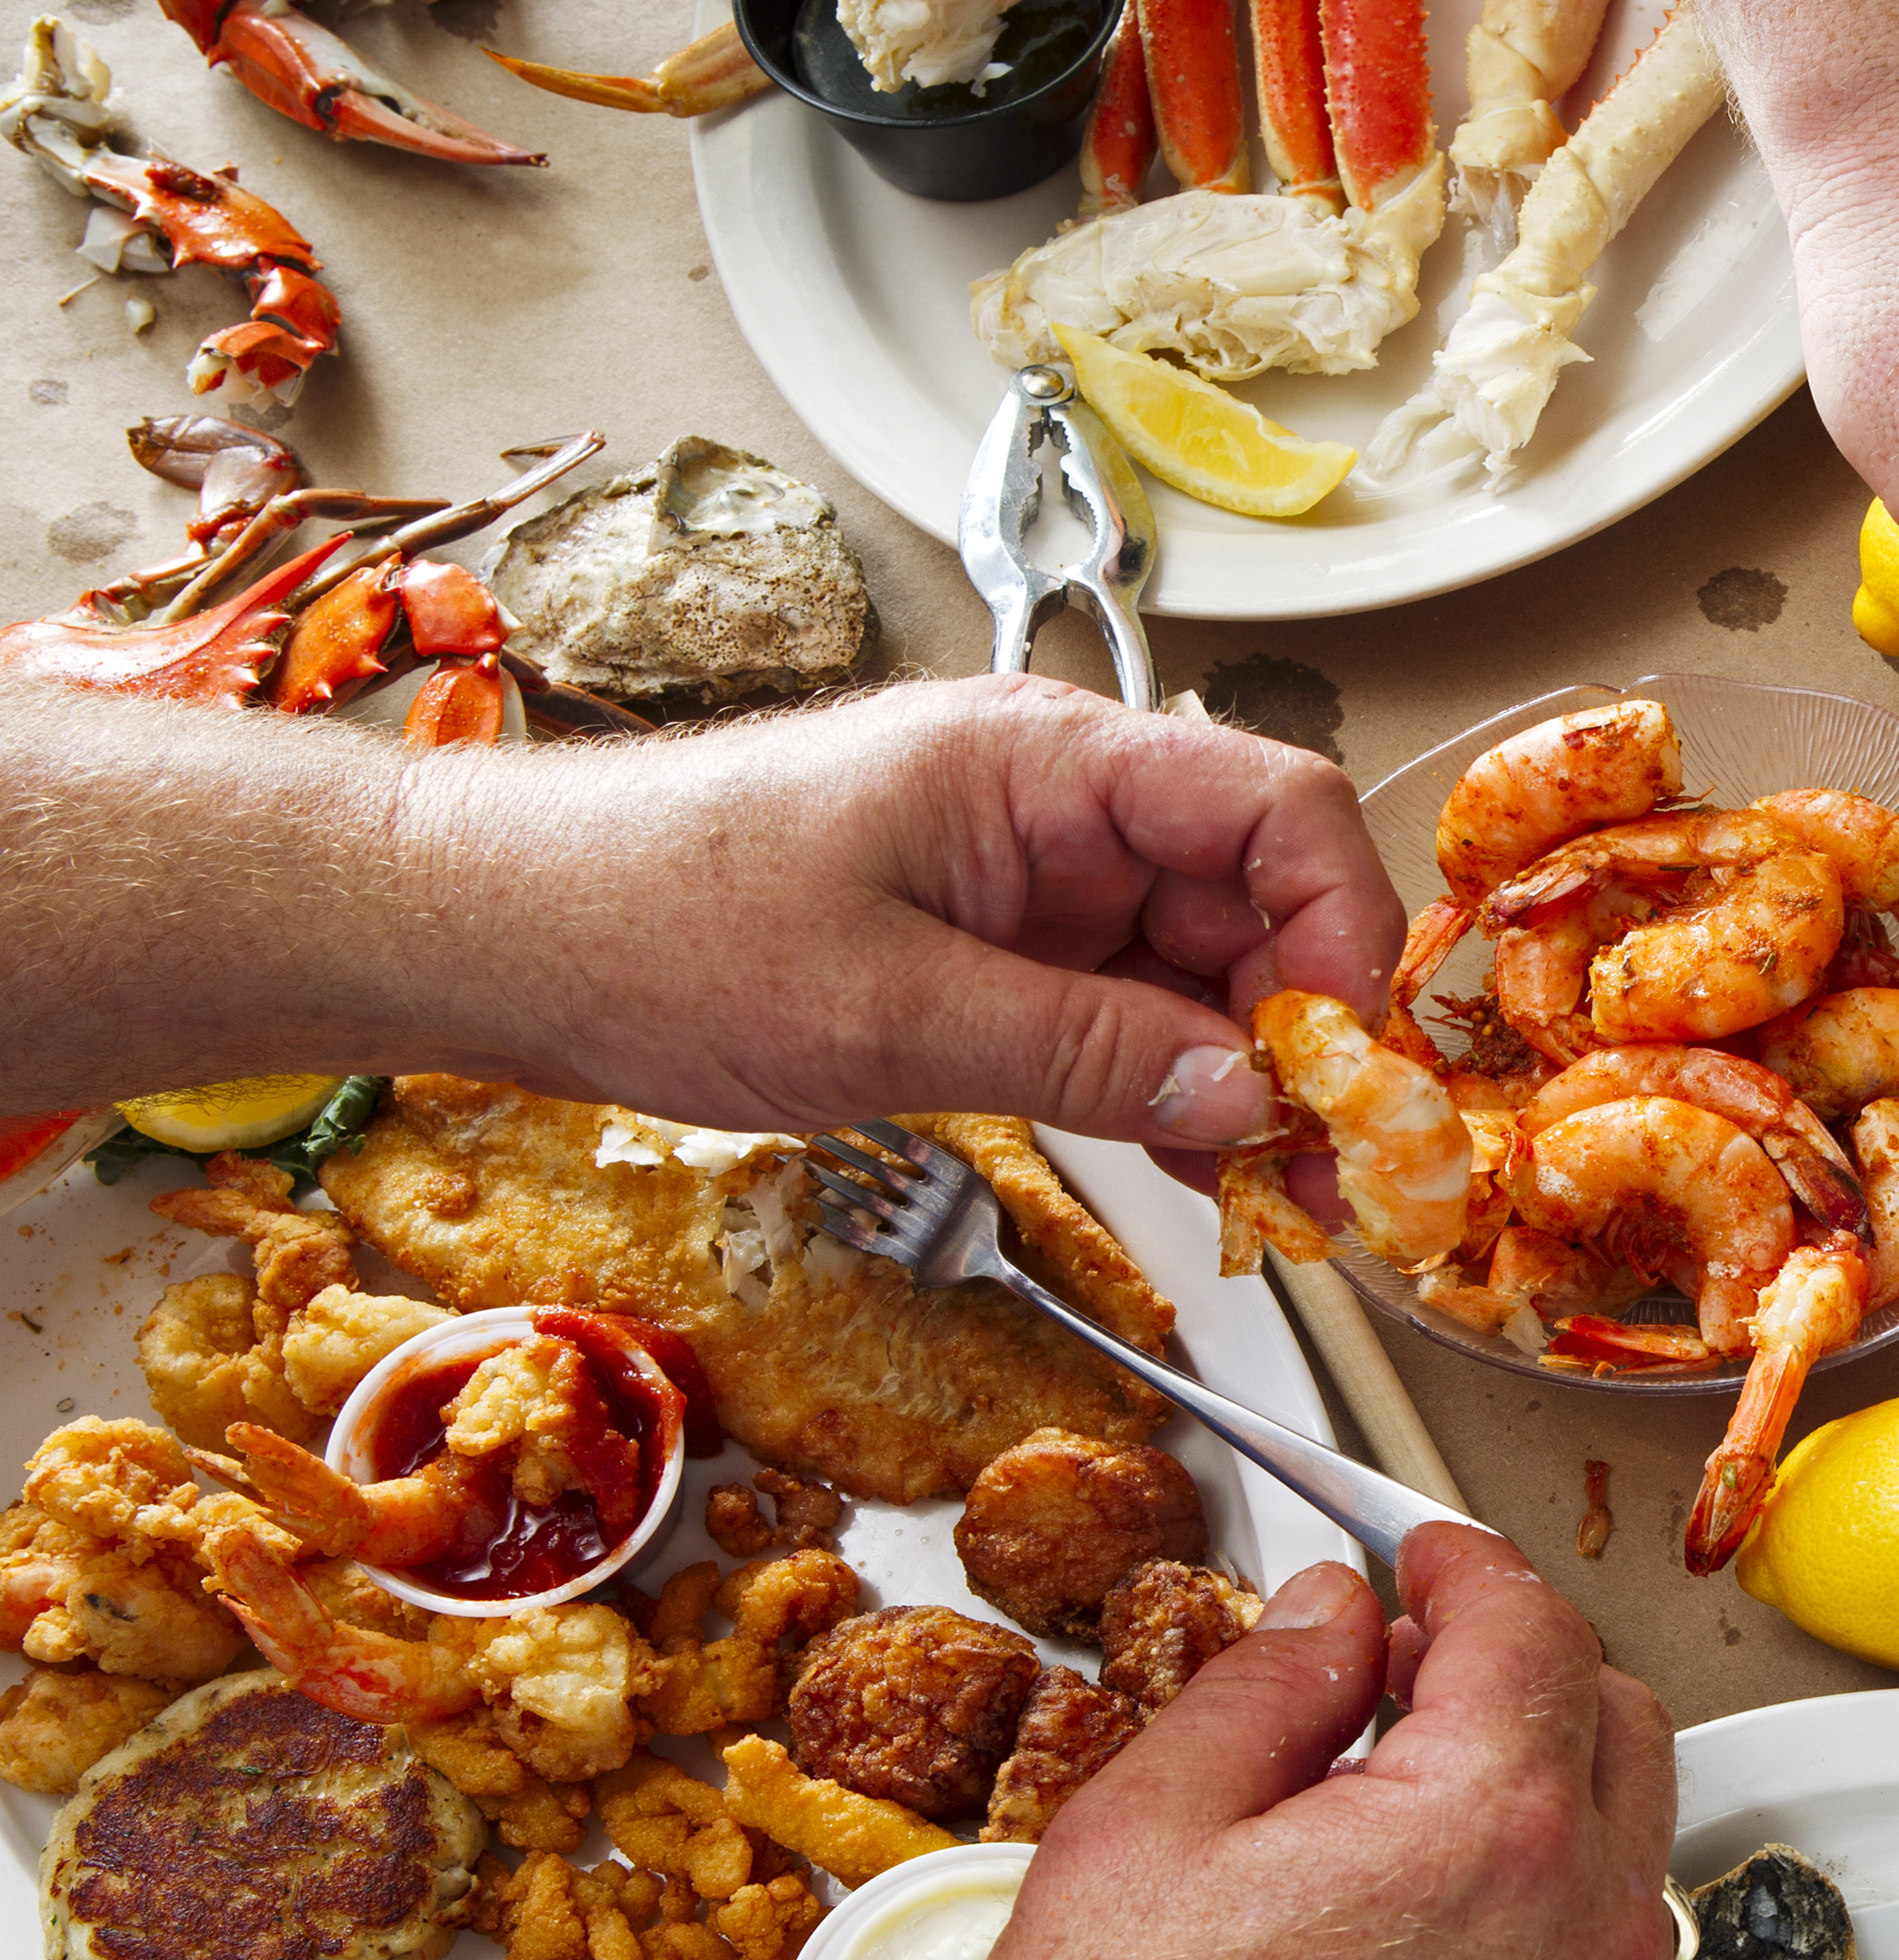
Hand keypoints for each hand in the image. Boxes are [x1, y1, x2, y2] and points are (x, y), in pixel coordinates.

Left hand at [413, 674, 1398, 1140]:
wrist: (497, 937)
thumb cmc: (655, 927)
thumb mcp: (888, 1014)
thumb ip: (1086, 1053)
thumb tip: (1244, 1096)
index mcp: (1044, 762)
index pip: (1274, 804)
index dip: (1339, 927)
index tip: (1338, 1062)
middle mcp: (1057, 805)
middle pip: (1256, 895)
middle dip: (1306, 1031)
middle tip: (1326, 1170)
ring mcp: (1028, 877)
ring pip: (1203, 966)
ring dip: (1248, 1078)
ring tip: (1281, 1197)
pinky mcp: (993, 947)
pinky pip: (1128, 1010)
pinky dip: (1172, 1088)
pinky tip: (1202, 1170)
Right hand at [718, 1530, 1680, 1959]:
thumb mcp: (1142, 1837)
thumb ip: (1269, 1689)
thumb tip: (1339, 1611)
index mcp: (1485, 1826)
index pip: (1528, 1622)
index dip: (1464, 1564)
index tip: (1420, 1557)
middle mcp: (1587, 1925)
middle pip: (1611, 1713)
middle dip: (1517, 1663)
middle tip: (1399, 1672)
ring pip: (1627, 1840)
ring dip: (1541, 1790)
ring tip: (1391, 1818)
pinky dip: (1550, 1914)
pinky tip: (1425, 1945)